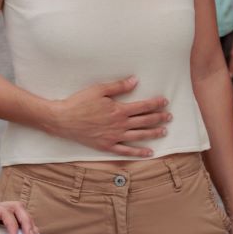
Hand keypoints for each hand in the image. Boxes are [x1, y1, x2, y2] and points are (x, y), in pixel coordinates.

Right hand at [50, 77, 168, 157]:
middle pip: (144, 121)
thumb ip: (119, 86)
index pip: (143, 106)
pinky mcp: (107, 146)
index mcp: (119, 109)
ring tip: (164, 131)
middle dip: (159, 118)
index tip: (165, 102)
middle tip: (169, 116)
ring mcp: (114, 137)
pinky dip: (138, 152)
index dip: (156, 104)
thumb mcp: (99, 89)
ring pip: (139, 135)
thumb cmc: (79, 102)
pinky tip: (149, 152)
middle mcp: (119, 124)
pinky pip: (126, 151)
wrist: (63, 119)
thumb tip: (135, 81)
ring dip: (153, 133)